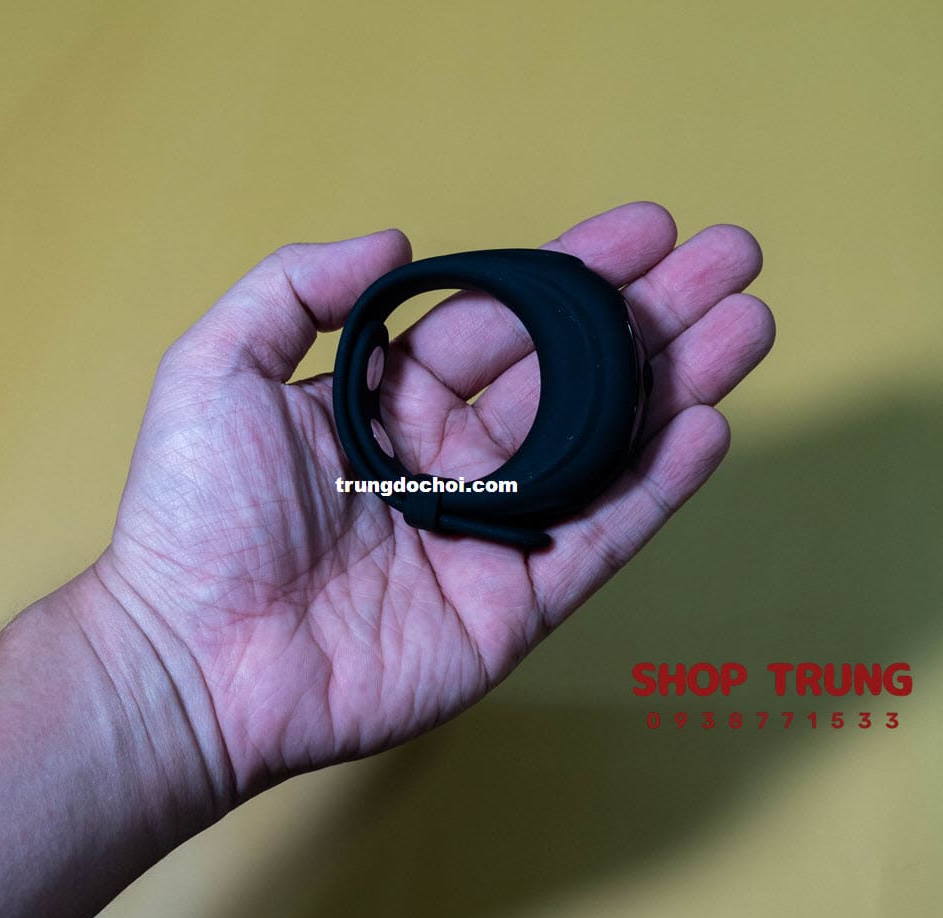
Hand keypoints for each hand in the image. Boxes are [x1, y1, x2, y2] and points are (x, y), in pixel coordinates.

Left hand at [85, 202, 772, 812]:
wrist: (192, 662)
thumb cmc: (192, 518)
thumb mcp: (218, 367)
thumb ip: (297, 287)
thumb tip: (395, 236)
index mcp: (393, 401)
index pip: (506, 321)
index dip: (575, 274)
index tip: (644, 229)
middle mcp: (453, 459)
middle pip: (575, 372)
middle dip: (655, 315)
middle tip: (732, 259)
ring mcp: (491, 532)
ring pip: (605, 445)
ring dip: (681, 383)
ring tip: (750, 324)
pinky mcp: (514, 604)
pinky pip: (600, 537)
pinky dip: (658, 486)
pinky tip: (708, 425)